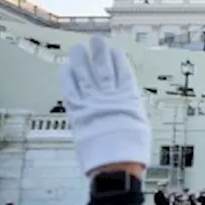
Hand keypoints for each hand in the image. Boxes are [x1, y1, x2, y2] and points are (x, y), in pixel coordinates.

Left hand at [59, 36, 151, 177]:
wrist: (115, 164)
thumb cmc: (131, 151)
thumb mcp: (139, 126)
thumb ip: (131, 111)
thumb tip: (127, 105)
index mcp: (128, 99)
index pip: (123, 73)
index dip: (118, 60)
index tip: (115, 50)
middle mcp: (110, 96)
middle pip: (104, 69)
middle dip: (100, 54)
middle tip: (96, 41)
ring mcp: (93, 102)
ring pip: (86, 75)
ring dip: (82, 60)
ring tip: (78, 48)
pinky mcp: (78, 111)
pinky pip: (71, 89)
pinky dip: (68, 77)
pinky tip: (65, 67)